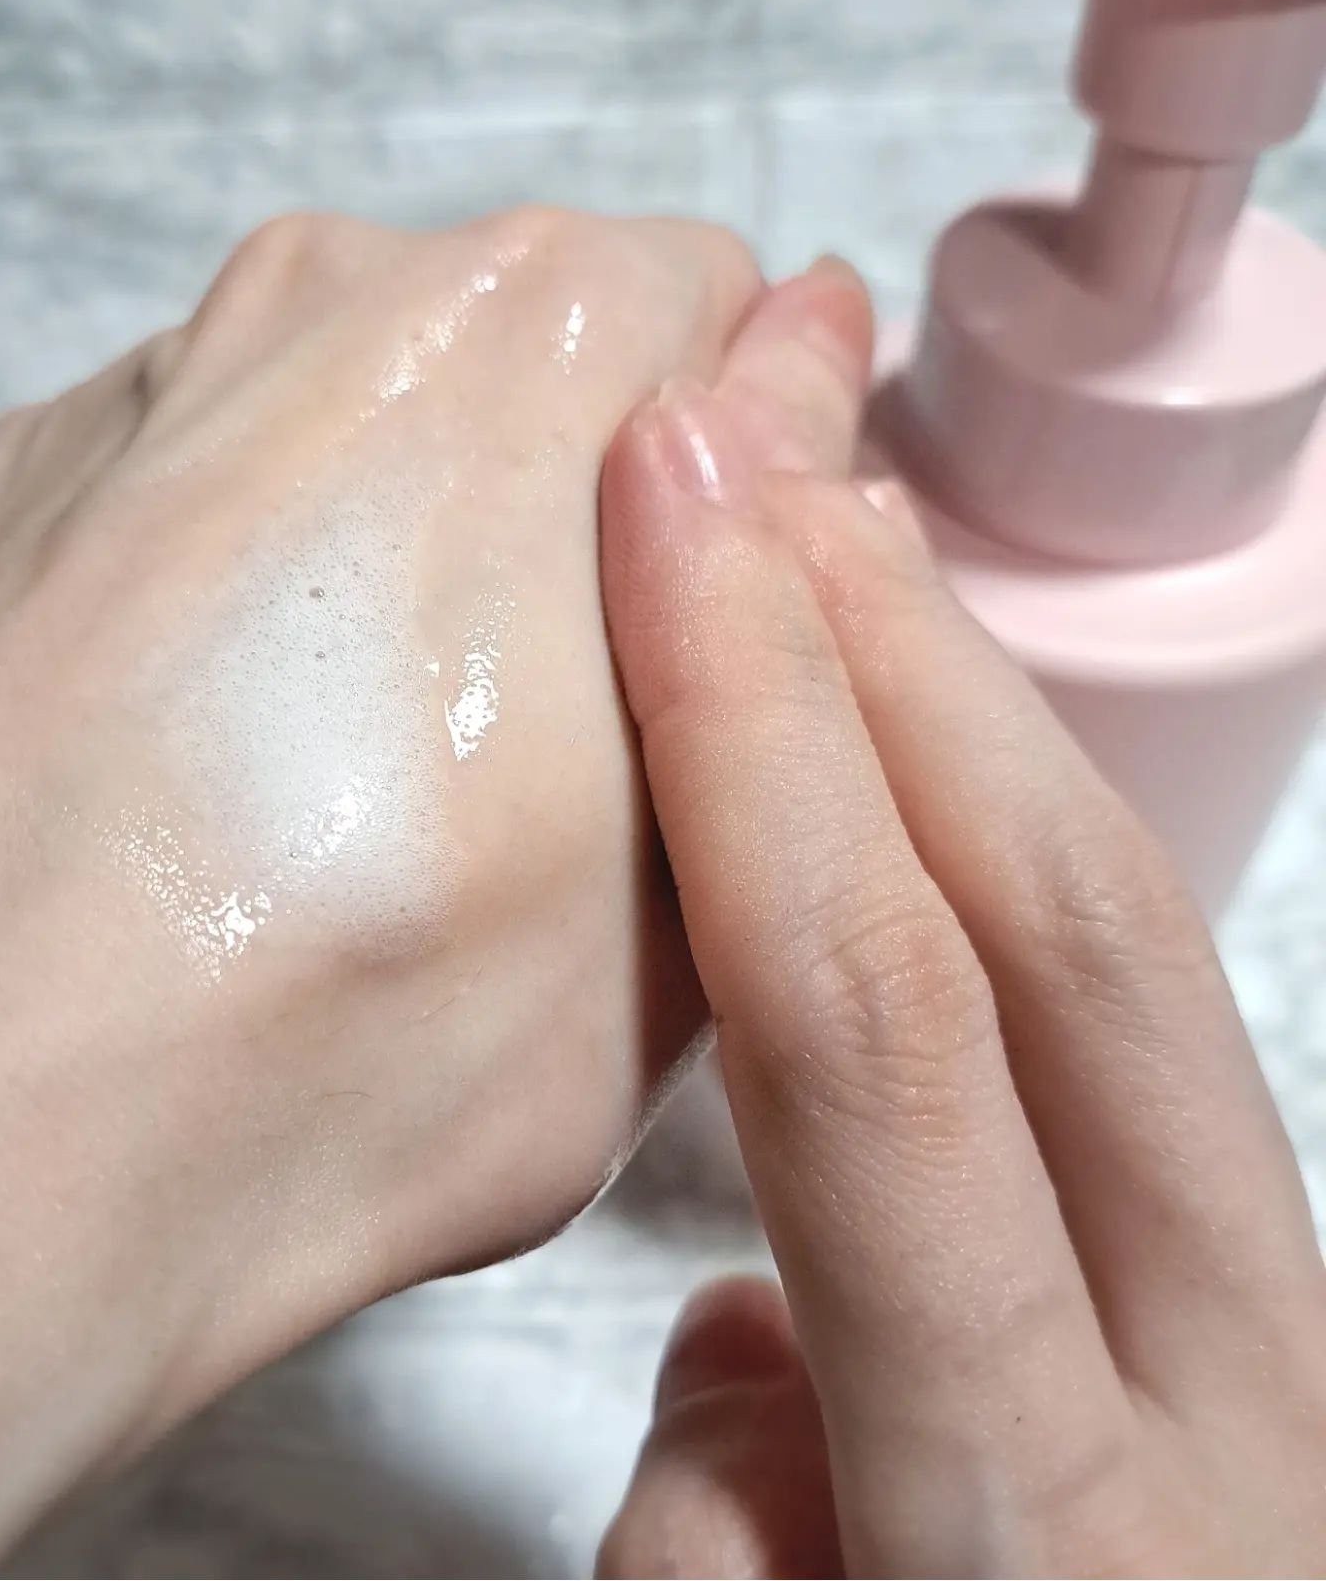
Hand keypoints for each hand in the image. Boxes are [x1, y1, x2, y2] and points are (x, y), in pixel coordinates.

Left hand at [0, 207, 772, 1570]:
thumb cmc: (345, 1031)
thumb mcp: (696, 861)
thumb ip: (788, 588)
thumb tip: (803, 397)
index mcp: (528, 344)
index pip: (730, 317)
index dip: (754, 492)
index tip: (716, 641)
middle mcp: (326, 303)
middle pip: (547, 363)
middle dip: (589, 519)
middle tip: (566, 750)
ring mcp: (150, 384)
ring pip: (374, 428)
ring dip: (416, 556)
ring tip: (369, 787)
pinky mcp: (19, 474)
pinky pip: (214, 489)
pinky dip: (251, 592)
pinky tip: (214, 778)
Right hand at [596, 303, 1325, 1575]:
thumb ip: (730, 1528)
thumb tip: (747, 1359)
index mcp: (1059, 1532)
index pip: (882, 1061)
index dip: (759, 752)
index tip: (666, 516)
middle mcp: (1223, 1401)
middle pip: (1067, 946)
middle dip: (892, 663)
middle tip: (752, 457)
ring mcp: (1279, 1354)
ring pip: (1124, 974)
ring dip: (967, 739)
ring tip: (831, 560)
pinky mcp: (1273, 1340)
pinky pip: (1127, 1084)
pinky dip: (1006, 922)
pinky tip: (908, 835)